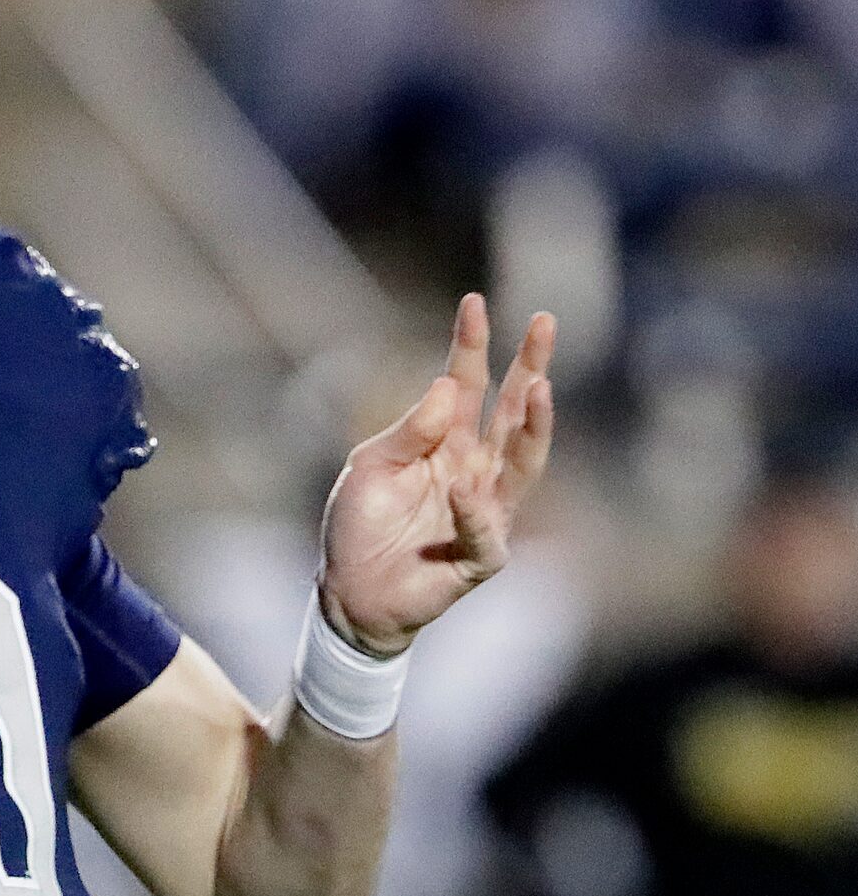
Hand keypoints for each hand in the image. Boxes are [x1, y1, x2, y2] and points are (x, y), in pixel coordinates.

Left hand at [319, 296, 554, 656]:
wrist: (350, 594)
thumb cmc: (359, 526)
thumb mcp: (369, 467)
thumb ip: (407, 432)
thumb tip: (446, 388)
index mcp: (443, 439)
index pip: (465, 383)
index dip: (472, 344)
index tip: (474, 301)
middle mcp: (474, 466)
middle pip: (511, 411)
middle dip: (531, 367)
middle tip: (546, 322)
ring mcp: (484, 508)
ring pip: (522, 462)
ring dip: (533, 427)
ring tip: (538, 390)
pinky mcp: (481, 553)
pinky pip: (486, 529)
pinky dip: (474, 509)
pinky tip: (463, 487)